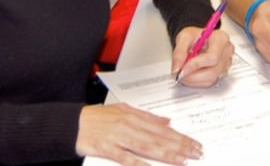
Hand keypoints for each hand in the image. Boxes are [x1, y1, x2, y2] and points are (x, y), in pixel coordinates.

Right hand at [76, 103, 202, 164]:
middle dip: (180, 146)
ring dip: (166, 154)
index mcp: (134, 116)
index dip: (180, 137)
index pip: (163, 128)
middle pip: (159, 138)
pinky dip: (137, 163)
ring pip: (147, 146)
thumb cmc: (98, 117)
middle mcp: (129, 125)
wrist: (73, 122)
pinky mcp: (107, 148)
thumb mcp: (124, 110)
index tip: (194, 143)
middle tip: (196, 153)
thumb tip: (167, 121)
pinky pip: (124, 157)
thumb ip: (147, 116)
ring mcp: (118, 137)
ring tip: (182, 160)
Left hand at [172, 27, 233, 86]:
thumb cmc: (194, 37)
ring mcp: (226, 63)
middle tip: (180, 73)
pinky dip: (197, 81)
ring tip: (184, 72)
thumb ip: (179, 52)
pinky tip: (191, 74)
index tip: (182, 69)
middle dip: (193, 75)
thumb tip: (177, 68)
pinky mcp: (222, 72)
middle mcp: (226, 51)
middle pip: (213, 70)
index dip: (196, 65)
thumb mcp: (183, 37)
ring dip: (194, 79)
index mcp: (220, 38)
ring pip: (211, 79)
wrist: (198, 40)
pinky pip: (209, 82)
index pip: (212, 56)